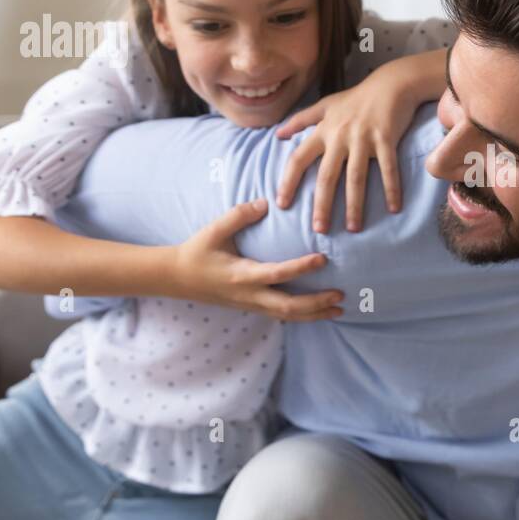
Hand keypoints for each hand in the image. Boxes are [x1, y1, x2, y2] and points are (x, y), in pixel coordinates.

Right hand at [166, 199, 343, 321]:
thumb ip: (240, 215)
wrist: (177, 278)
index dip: (301, 268)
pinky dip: (303, 316)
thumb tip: (266, 203)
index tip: (323, 259)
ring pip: (287, 316)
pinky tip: (321, 312)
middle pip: (288, 307)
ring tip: (340, 309)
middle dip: (316, 303)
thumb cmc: (197, 251)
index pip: (277, 274)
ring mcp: (251, 305)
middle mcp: (249, 295)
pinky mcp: (252, 308)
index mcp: (242, 275)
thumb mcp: (214, 230)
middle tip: (341, 295)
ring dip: (315, 314)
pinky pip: (281, 316)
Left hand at [274, 70, 419, 232]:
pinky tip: (394, 208)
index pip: (299, 159)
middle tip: (319, 229)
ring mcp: (363, 138)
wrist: (391, 84)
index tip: (282, 204)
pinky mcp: (386, 139)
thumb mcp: (326, 105)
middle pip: (326, 175)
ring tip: (354, 228)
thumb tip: (277, 135)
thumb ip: (301, 120)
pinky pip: (388, 169)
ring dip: (355, 205)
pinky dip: (391, 189)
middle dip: (322, 204)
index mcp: (323, 131)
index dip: (288, 182)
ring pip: (356, 177)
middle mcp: (339, 136)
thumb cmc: (358, 97)